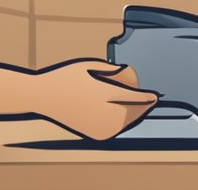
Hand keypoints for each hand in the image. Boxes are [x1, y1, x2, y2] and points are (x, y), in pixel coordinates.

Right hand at [34, 59, 157, 140]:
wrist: (42, 96)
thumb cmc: (65, 77)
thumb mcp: (89, 65)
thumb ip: (111, 70)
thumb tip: (127, 72)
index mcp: (102, 93)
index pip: (133, 98)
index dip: (147, 97)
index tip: (155, 96)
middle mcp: (101, 112)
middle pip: (132, 112)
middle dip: (142, 107)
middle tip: (150, 101)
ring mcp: (96, 124)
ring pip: (124, 123)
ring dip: (134, 116)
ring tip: (141, 108)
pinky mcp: (91, 133)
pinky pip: (113, 130)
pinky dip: (122, 124)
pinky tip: (126, 118)